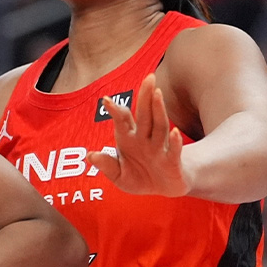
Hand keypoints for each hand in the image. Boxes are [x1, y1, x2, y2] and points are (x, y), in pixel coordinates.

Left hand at [88, 73, 190, 196]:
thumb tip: (91, 155)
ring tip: (157, 93)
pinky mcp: (172, 161)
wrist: (164, 189)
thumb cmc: (140, 177)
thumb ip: (107, 165)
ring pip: (159, 126)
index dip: (115, 110)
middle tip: (149, 77)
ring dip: (158, 110)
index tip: (106, 100)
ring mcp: (160, 148)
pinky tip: (175, 132)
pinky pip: (174, 150)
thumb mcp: (120, 176)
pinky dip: (174, 142)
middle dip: (146, 97)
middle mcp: (145, 139)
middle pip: (146, 115)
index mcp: (129, 139)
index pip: (122, 121)